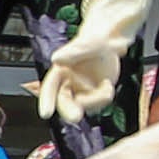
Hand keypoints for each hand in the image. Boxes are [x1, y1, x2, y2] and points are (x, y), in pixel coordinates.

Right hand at [36, 0, 153, 125]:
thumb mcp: (88, 44)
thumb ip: (73, 51)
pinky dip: (105, 96)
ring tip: (106, 86)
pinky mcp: (93, 96)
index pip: (50, 87)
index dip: (46, 100)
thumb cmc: (96, 40)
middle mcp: (68, 83)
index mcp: (61, 70)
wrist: (112, 44)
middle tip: (76, 118)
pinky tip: (107, 85)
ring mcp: (80, 91)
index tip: (46, 114)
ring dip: (96, 100)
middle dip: (69, 111)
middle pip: (64, 102)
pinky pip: (97, 104)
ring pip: (83, 105)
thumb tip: (56, 58)